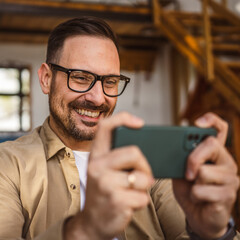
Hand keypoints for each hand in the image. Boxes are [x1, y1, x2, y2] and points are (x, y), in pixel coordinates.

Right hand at [64, 112, 153, 239]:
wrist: (93, 222)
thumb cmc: (103, 192)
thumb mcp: (103, 170)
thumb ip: (117, 156)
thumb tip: (142, 147)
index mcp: (96, 155)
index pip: (105, 127)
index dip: (123, 118)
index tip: (140, 123)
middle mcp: (97, 166)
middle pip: (134, 152)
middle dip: (145, 166)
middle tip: (142, 175)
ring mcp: (105, 184)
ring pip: (142, 177)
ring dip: (143, 186)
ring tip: (132, 190)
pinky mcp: (116, 201)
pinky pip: (143, 197)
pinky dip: (141, 201)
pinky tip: (129, 203)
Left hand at [173, 112, 238, 238]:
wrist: (198, 216)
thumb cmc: (190, 191)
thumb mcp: (181, 171)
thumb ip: (181, 159)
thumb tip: (174, 147)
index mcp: (215, 153)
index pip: (220, 129)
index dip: (211, 120)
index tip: (197, 123)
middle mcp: (226, 162)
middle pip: (211, 145)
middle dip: (192, 159)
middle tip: (187, 173)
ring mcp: (231, 178)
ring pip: (204, 171)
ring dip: (192, 183)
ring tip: (196, 189)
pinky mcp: (229, 194)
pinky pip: (202, 190)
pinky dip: (194, 196)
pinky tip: (200, 199)